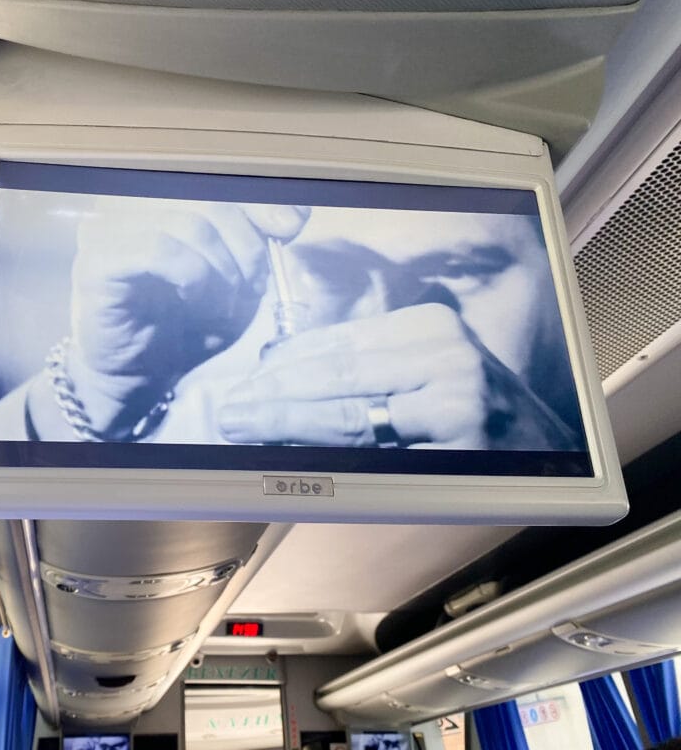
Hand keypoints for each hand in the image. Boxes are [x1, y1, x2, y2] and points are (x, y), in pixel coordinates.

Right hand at [47, 200, 308, 437]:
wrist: (142, 378)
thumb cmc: (186, 326)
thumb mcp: (237, 282)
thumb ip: (258, 243)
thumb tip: (293, 215)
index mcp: (161, 197)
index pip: (220, 177)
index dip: (260, 200)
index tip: (288, 229)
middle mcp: (130, 203)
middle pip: (208, 197)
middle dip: (244, 244)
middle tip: (251, 287)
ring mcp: (107, 229)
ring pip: (186, 222)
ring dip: (219, 268)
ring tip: (223, 305)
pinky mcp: (97, 263)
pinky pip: (158, 250)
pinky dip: (191, 276)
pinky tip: (194, 301)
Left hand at [217, 303, 578, 449]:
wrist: (551, 446)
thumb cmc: (476, 406)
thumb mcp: (427, 365)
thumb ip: (369, 364)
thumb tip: (285, 368)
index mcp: (430, 326)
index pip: (337, 342)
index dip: (284, 362)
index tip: (249, 376)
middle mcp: (445, 356)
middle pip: (334, 376)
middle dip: (272, 393)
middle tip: (230, 406)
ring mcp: (454, 402)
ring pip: (346, 415)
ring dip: (282, 422)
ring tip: (242, 426)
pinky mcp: (459, 451)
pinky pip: (372, 455)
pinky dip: (323, 455)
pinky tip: (289, 453)